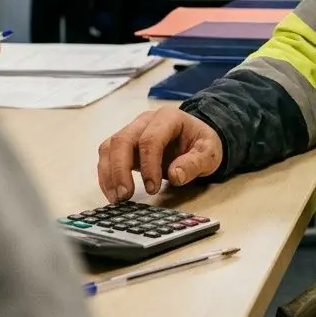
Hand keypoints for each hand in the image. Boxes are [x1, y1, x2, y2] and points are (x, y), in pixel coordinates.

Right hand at [96, 108, 223, 202]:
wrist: (195, 139)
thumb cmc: (201, 143)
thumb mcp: (209, 153)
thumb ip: (195, 163)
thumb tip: (175, 175)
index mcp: (168, 117)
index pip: (151, 139)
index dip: (148, 164)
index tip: (152, 189)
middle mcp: (145, 120)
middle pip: (123, 140)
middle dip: (120, 170)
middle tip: (125, 196)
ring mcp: (132, 130)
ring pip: (110, 147)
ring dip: (109, 174)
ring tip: (117, 198)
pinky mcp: (124, 144)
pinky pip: (107, 156)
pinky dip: (106, 175)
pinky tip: (113, 193)